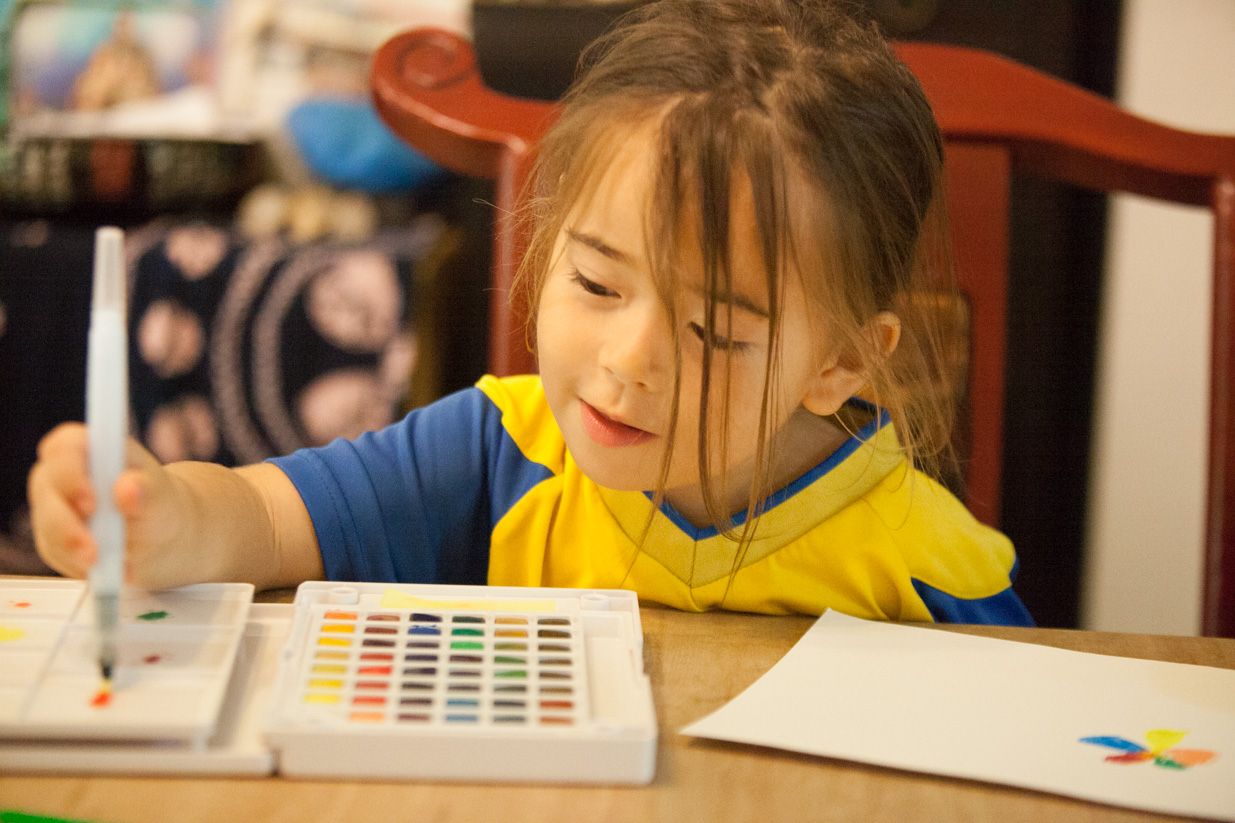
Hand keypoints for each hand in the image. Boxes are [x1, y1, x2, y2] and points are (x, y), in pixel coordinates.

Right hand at [27, 422, 190, 588]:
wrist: (158, 534)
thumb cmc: (157, 502)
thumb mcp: (161, 496)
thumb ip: (147, 490)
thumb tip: (128, 489)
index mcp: (88, 448)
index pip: (64, 447)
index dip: (71, 473)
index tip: (91, 503)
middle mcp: (61, 474)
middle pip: (47, 491)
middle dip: (67, 524)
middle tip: (94, 552)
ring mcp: (52, 507)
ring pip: (48, 528)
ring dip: (77, 552)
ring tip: (117, 568)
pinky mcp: (52, 538)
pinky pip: (57, 553)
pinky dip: (83, 566)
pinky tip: (112, 570)